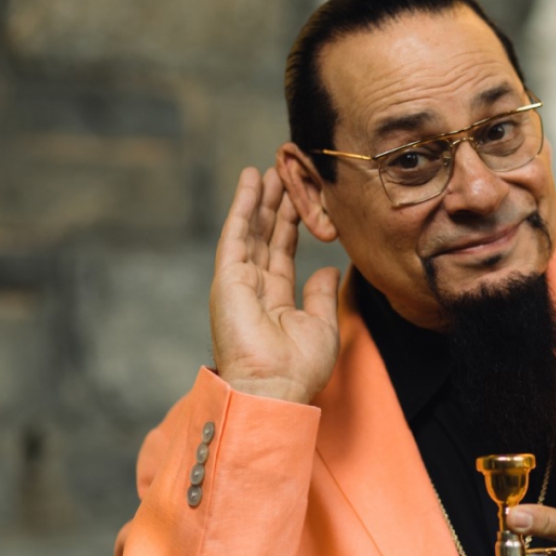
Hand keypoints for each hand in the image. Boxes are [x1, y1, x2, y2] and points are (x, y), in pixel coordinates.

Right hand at [209, 167, 339, 402]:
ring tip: (270, 166)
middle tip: (286, 170)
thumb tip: (328, 269)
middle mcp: (255, 288)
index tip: (300, 195)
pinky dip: (243, 205)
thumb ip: (322, 293)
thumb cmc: (299, 369)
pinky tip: (251, 180)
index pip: (283, 251)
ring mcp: (238, 281)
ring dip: (260, 197)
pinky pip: (237, 233)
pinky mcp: (227, 277)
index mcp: (276, 300)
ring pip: (251, 228)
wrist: (275, 389)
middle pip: (266, 235)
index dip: (291, 222)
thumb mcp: (322, 325)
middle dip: (276, 202)